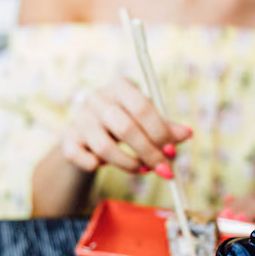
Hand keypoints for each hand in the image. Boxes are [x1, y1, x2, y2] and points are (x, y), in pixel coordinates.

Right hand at [60, 77, 191, 176]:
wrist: (85, 133)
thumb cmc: (121, 123)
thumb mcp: (144, 120)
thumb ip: (164, 127)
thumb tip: (187, 134)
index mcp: (119, 86)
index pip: (142, 107)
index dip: (160, 132)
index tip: (172, 151)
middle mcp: (96, 98)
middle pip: (126, 128)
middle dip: (149, 153)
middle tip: (164, 169)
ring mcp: (79, 118)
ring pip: (105, 148)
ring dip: (128, 164)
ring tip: (141, 169)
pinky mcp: (67, 140)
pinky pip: (86, 160)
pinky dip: (100, 166)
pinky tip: (107, 164)